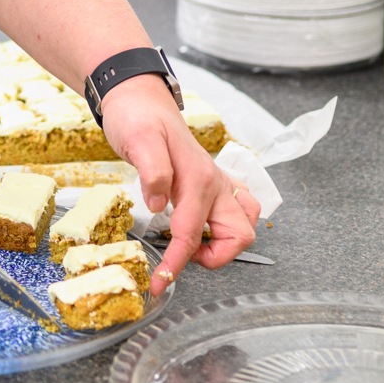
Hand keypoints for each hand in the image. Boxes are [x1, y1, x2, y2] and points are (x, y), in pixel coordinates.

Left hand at [99, 75, 258, 282]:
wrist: (141, 100)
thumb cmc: (138, 119)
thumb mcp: (137, 140)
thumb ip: (152, 171)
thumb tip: (158, 202)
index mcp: (197, 179)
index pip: (191, 233)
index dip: (176, 263)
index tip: (161, 282)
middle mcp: (214, 183)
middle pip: (239, 235)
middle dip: (214, 257)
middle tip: (180, 257)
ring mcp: (217, 182)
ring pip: (246, 223)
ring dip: (226, 242)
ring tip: (193, 243)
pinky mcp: (213, 182)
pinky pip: (238, 209)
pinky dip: (227, 226)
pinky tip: (202, 227)